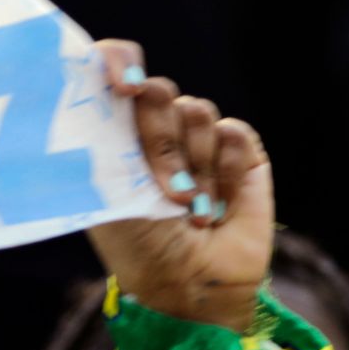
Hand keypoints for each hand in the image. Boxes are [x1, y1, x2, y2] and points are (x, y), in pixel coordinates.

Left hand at [86, 42, 273, 334]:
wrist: (191, 286)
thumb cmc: (139, 249)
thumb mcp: (109, 193)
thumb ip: (106, 135)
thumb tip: (108, 80)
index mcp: (115, 139)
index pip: (114, 72)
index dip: (118, 63)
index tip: (123, 82)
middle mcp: (157, 134)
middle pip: (159, 92)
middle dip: (158, 139)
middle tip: (165, 187)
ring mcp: (200, 143)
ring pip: (198, 111)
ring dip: (192, 165)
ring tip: (189, 208)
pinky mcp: (242, 156)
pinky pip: (235, 132)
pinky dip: (225, 168)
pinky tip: (219, 203)